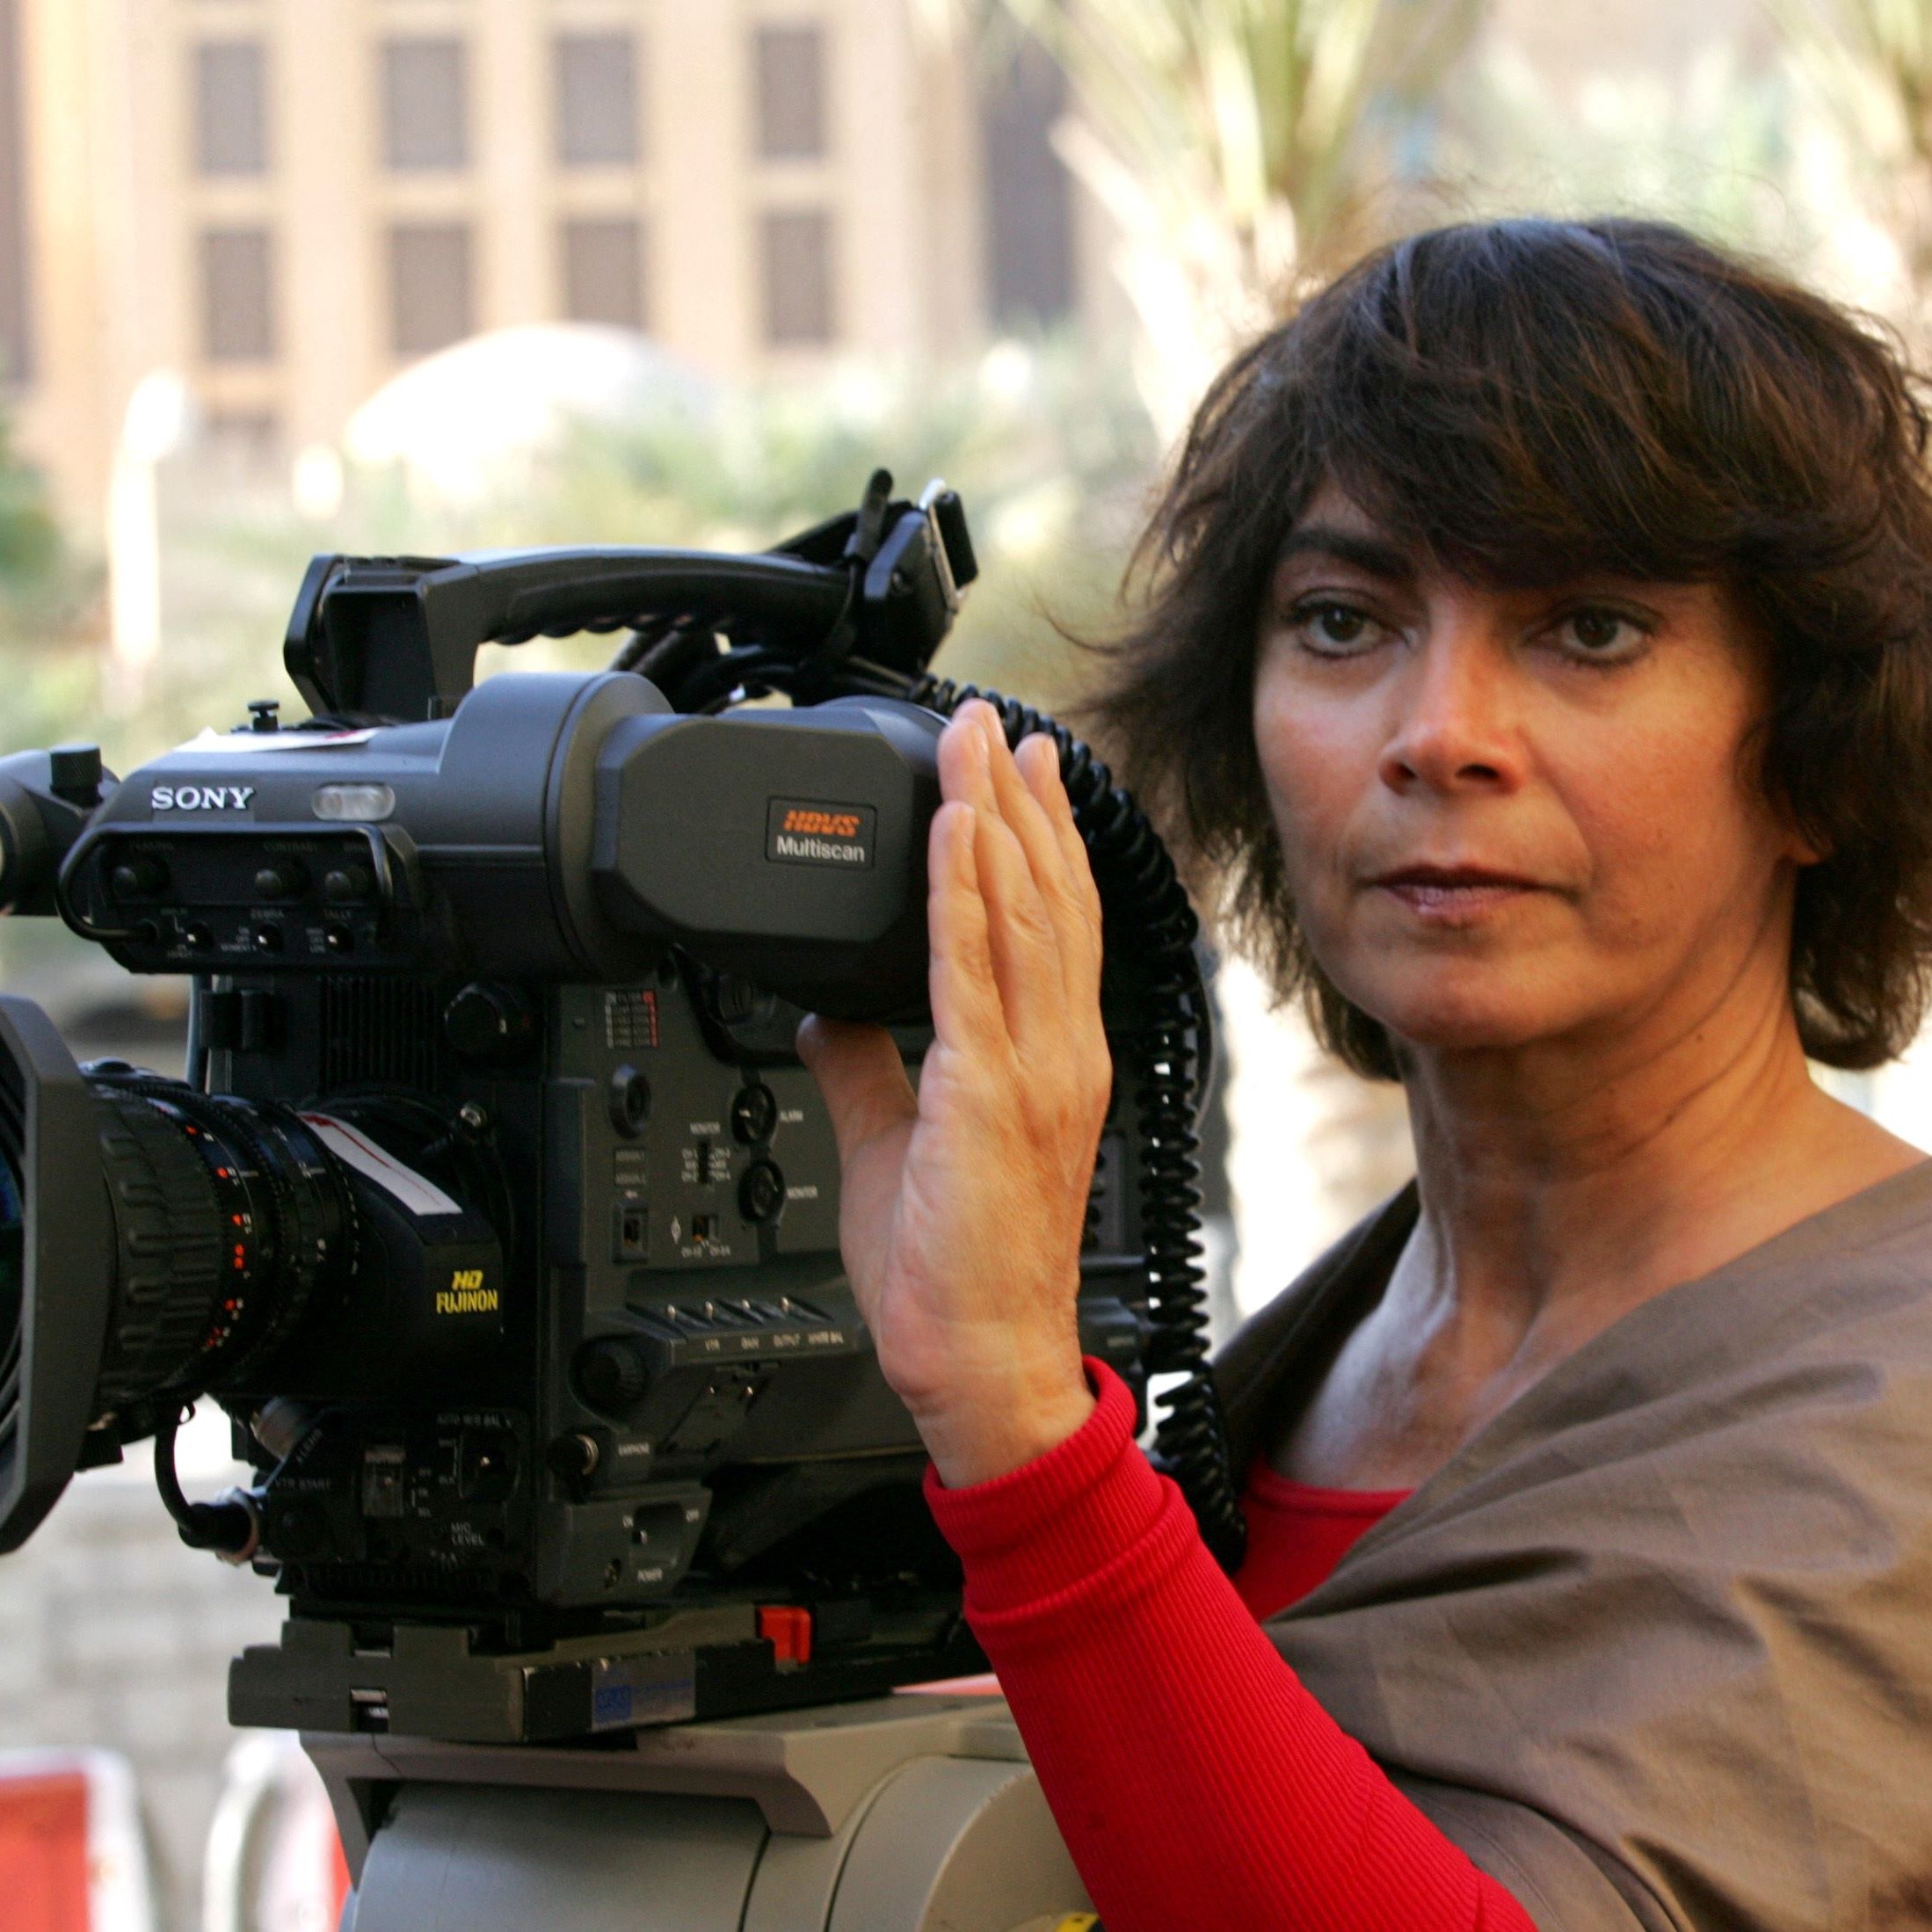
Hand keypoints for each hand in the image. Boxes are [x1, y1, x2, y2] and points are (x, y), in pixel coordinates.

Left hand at [797, 700, 1110, 1486]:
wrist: (977, 1360)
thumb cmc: (952, 1271)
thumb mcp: (893, 1142)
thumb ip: (868, 1066)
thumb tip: (831, 1006)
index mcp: (1047, 1062)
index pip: (1054, 927)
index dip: (1040, 842)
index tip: (1020, 774)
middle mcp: (1056, 1054)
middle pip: (1048, 899)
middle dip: (1019, 801)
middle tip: (998, 723)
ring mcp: (1034, 1072)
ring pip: (1022, 915)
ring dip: (994, 818)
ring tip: (975, 743)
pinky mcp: (991, 1097)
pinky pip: (976, 974)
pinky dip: (966, 894)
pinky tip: (953, 831)